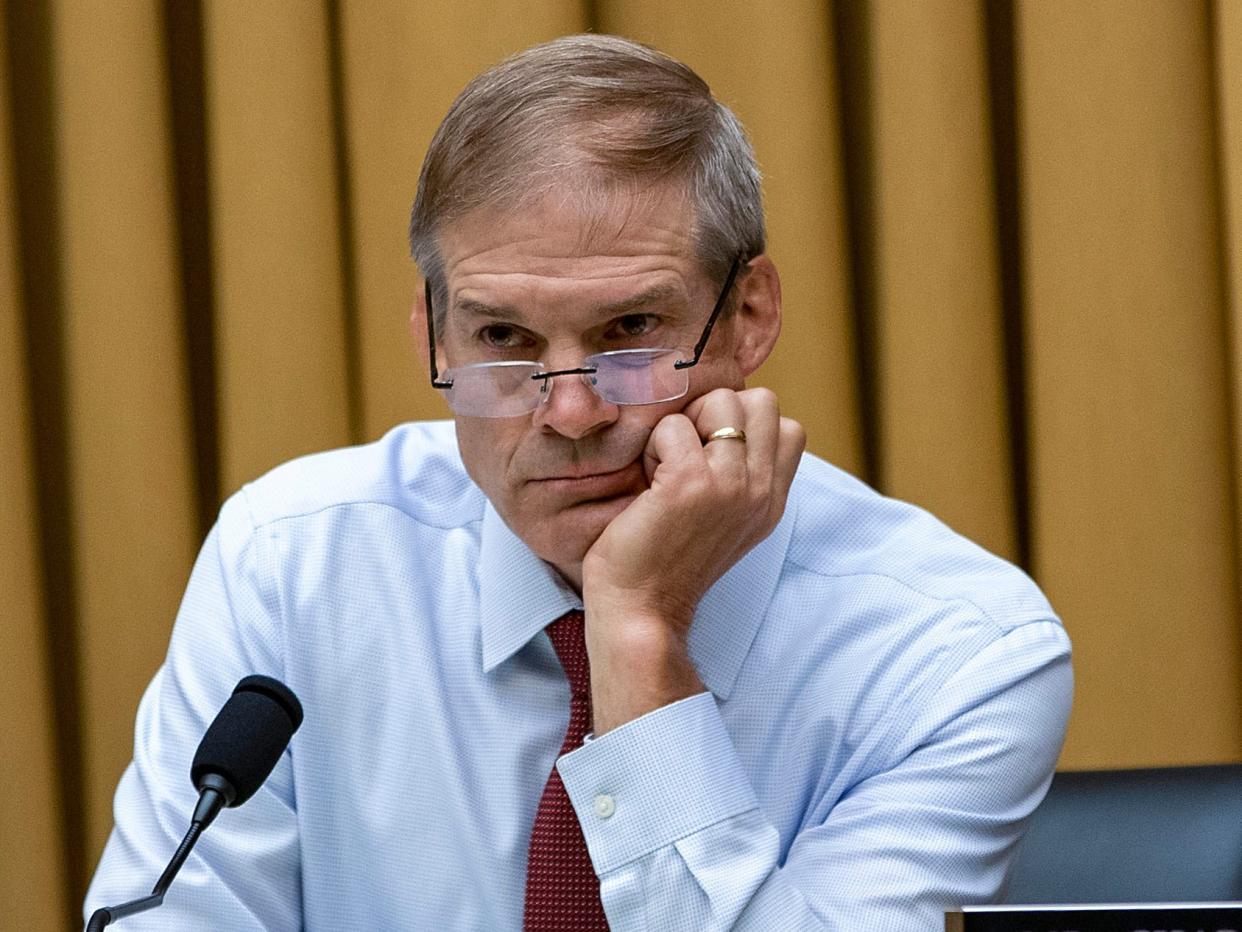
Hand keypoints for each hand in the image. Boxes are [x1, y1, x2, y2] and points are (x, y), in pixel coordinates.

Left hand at [581, 387, 804, 732]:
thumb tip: (723, 421)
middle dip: (716, 412)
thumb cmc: (665, 563)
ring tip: (665, 468)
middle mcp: (762, 490)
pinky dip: (653, 445)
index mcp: (772, 499)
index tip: (708, 458)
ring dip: (684, 426)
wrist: (642, 613)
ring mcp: (731, 486)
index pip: (787, 426)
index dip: (742, 426)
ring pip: (721, 401)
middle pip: (761, 400)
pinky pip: (674, 426)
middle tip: (685, 455)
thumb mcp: (723, 520)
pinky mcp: (691, 484)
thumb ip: (739, 477)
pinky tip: (647, 482)